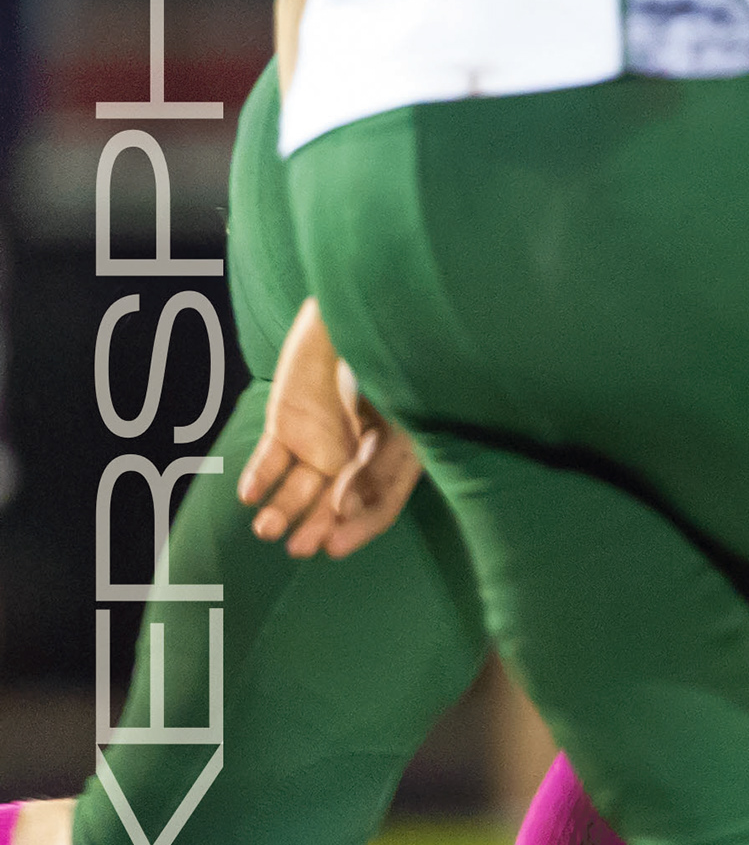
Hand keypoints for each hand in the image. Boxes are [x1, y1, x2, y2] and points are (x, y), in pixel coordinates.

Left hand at [243, 297, 425, 559]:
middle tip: (298, 546)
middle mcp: (363, 449)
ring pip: (303, 484)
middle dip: (317, 524)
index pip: (384, 498)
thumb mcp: (401, 408)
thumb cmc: (400, 349)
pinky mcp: (289, 420)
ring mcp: (325, 436)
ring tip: (266, 529)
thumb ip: (377, 461)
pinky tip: (248, 495)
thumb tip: (345, 507)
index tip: (333, 546)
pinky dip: (260, 475)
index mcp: (405, 447)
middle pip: (339, 500)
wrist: (365, 298)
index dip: (361, 525)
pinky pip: (273, 456)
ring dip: (285, 509)